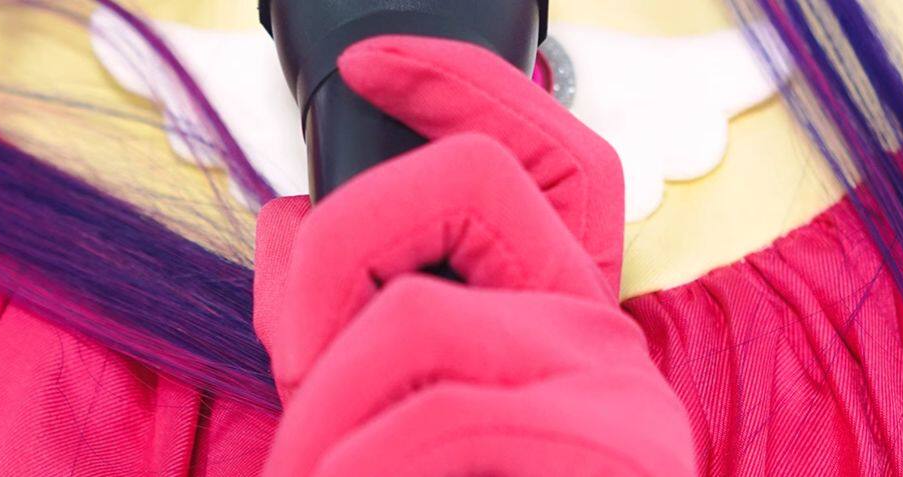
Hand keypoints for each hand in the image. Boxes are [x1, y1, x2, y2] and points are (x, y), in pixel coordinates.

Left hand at [254, 35, 692, 475]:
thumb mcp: (386, 414)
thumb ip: (350, 325)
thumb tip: (287, 226)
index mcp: (551, 316)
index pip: (548, 150)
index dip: (466, 84)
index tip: (370, 66)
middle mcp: (602, 334)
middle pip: (470, 185)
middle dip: (336, 252)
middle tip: (294, 367)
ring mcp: (615, 392)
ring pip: (420, 318)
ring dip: (320, 411)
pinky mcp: (609, 454)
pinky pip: (437, 417)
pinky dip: (353, 464)